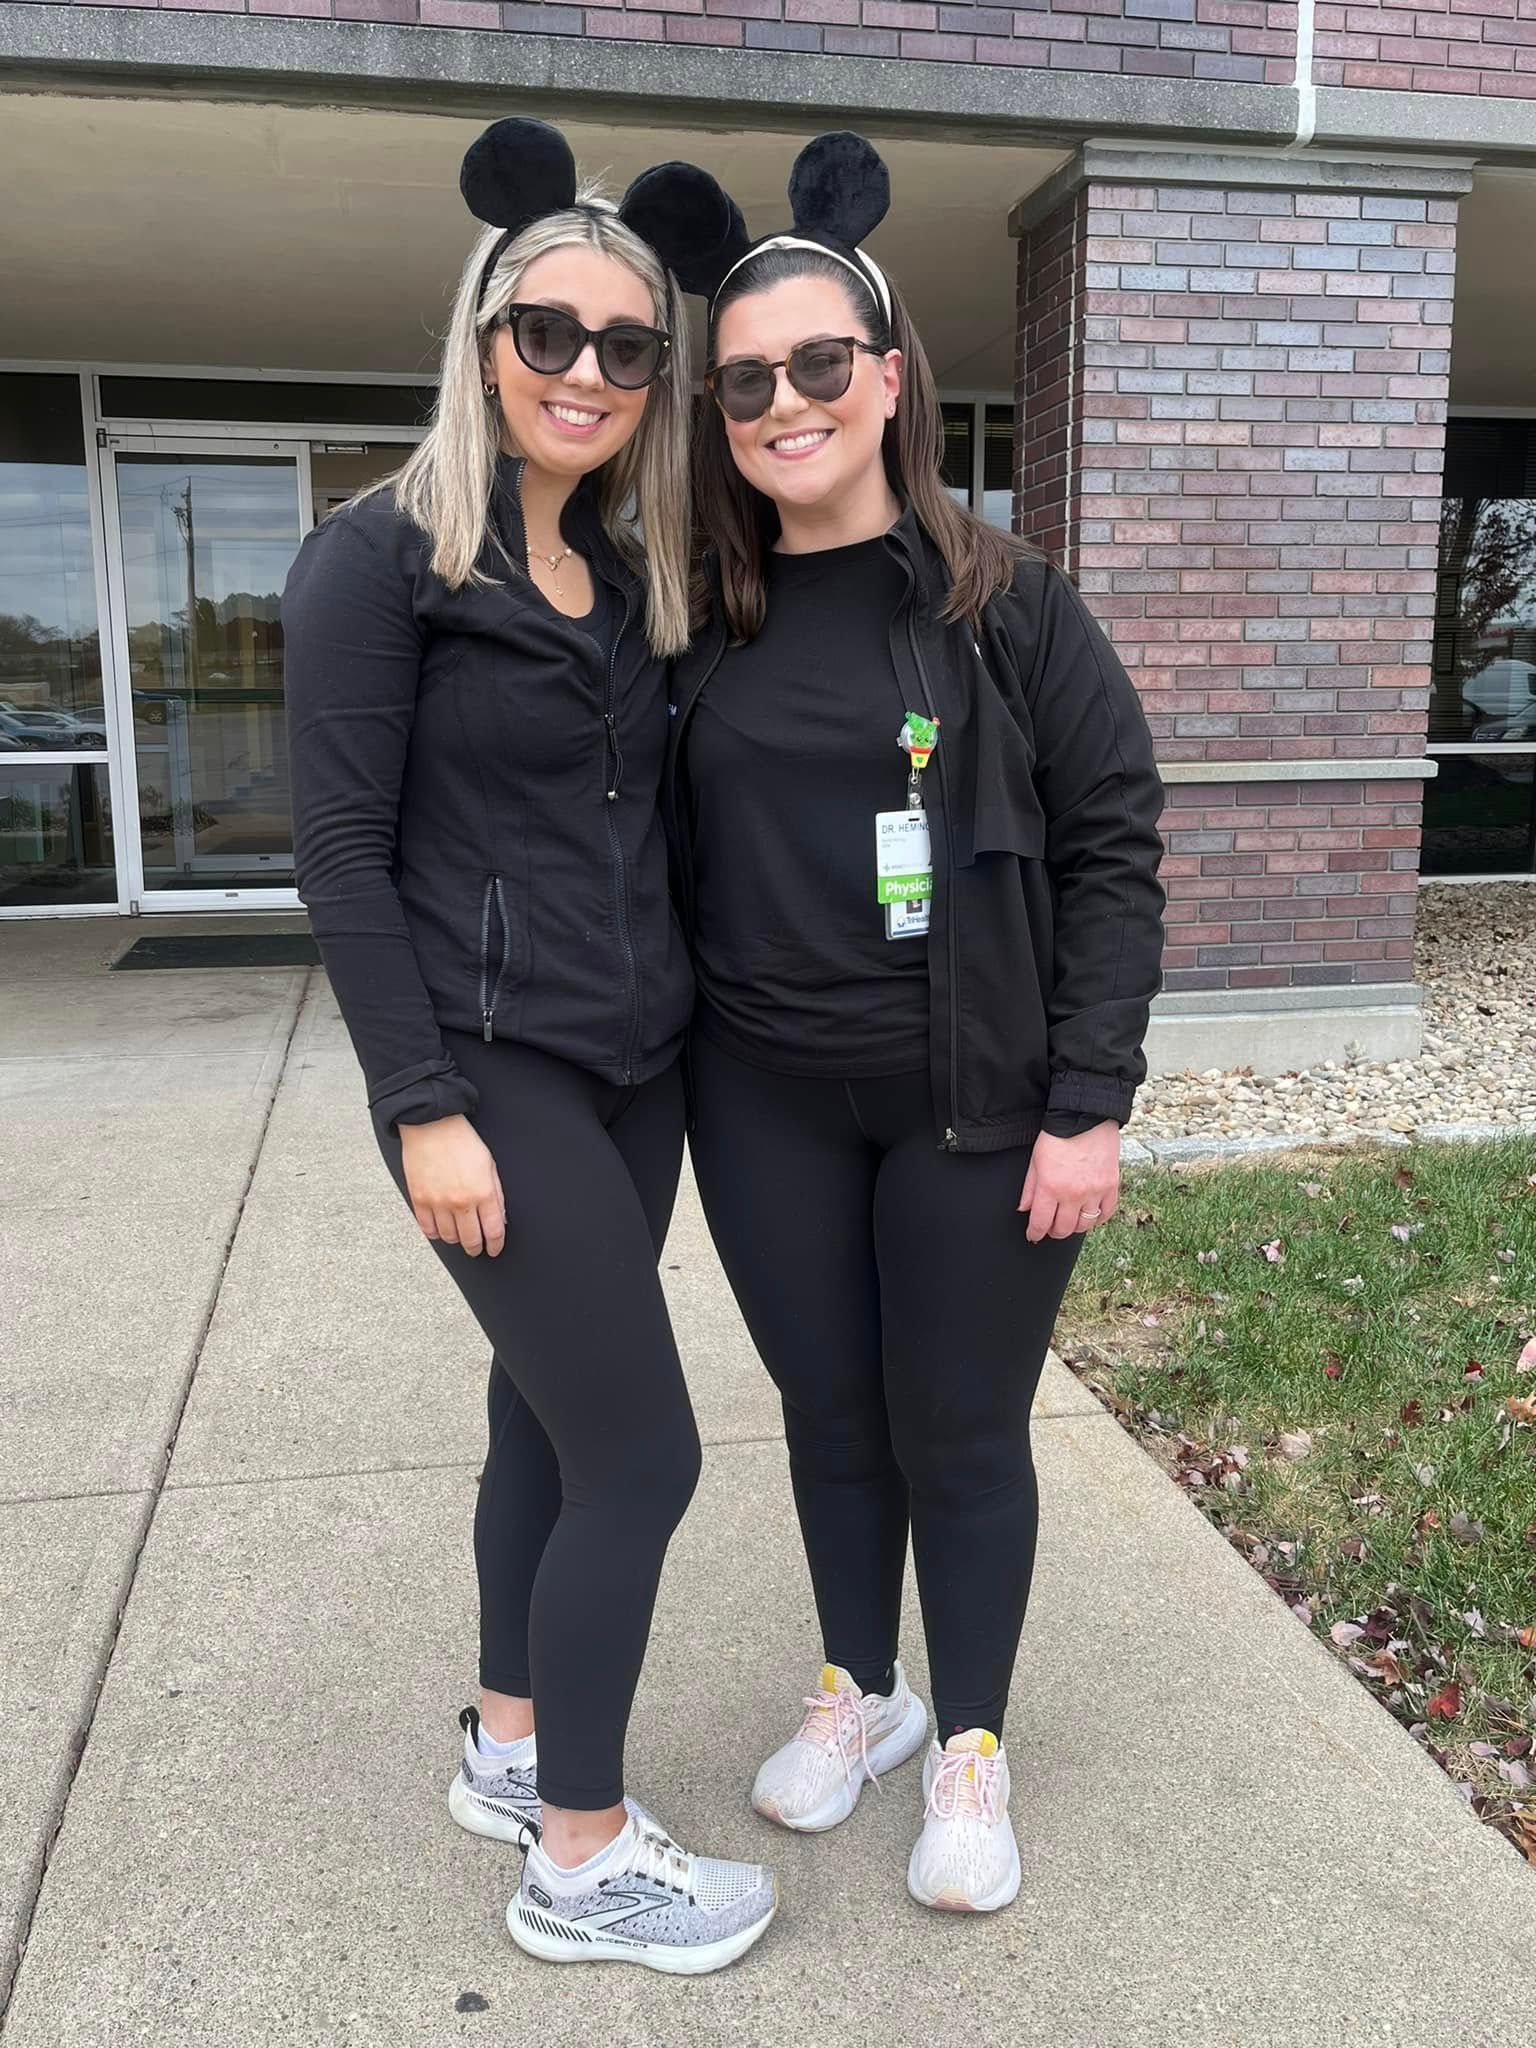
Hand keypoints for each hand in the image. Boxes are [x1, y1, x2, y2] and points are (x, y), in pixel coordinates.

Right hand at [398, 1114, 505, 1257]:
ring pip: (449, 1238)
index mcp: (483, 1192)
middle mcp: (461, 1201)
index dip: (495, 1245)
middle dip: (476, 1248)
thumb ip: (496, 1194)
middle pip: (471, 1240)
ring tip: (460, 1236)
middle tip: (477, 1249)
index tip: (494, 1249)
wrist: (432, 1125)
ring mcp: (438, 1202)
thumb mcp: (490, 1165)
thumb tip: (499, 1219)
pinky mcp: (419, 1200)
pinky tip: (441, 1230)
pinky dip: (436, 1234)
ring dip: (456, 1240)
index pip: (493, 1231)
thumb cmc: (463, 1141)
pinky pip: (428, 1229)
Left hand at [1019, 1121, 1119, 1241]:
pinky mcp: (1111, 1186)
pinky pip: (1106, 1214)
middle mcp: (1073, 1194)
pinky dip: (1097, 1219)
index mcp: (1050, 1187)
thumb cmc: (1057, 1136)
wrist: (1085, 1118)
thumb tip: (1024, 1209)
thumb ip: (1029, 1188)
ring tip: (1070, 1220)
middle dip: (1054, 1232)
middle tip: (1051, 1227)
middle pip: (1063, 1229)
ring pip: (1084, 1225)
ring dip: (1075, 1227)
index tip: (1033, 1236)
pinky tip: (1090, 1214)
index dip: (1035, 1233)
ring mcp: (1094, 1192)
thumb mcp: (1035, 1160)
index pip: (1040, 1223)